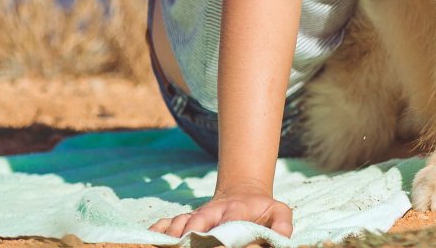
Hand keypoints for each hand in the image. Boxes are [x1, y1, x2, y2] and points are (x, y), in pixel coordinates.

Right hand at [150, 185, 292, 238]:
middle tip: (188, 246)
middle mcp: (212, 211)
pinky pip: (165, 223)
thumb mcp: (278, 212)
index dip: (222, 234)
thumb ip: (282, 223)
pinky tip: (153, 239)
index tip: (219, 246)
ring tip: (172, 246)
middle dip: (191, 234)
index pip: (228, 220)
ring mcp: (197, 214)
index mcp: (236, 209)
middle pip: (197, 220)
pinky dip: (157, 230)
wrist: (243, 193)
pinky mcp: (185, 219)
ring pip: (179, 222)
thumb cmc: (261, 210)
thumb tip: (283, 237)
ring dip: (173, 235)